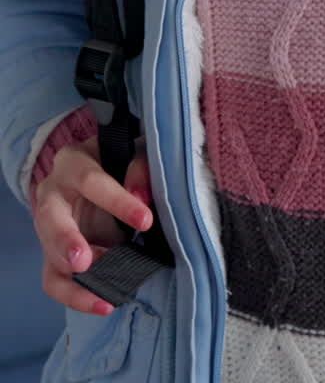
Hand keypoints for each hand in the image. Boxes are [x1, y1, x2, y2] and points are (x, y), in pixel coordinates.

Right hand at [33, 136, 152, 314]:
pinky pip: (54, 279)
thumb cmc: (117, 160)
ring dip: (71, 278)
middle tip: (82, 262)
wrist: (98, 169)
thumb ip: (139, 167)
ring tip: (100, 295)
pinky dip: (75, 295)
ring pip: (48, 254)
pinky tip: (102, 304)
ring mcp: (48, 226)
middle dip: (65, 241)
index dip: (117, 201)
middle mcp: (52, 193)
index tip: (145, 221)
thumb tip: (142, 195)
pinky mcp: (52, 253)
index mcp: (72, 162)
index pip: (90, 180)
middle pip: (50, 217)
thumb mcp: (132, 152)